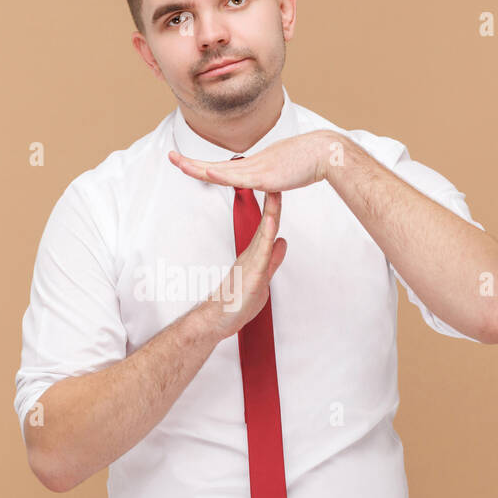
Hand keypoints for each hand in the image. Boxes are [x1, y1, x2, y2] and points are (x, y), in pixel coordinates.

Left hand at [168, 130, 339, 191]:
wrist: (323, 152)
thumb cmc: (307, 162)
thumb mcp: (282, 171)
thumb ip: (271, 177)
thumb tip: (266, 182)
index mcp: (253, 164)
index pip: (221, 166)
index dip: (202, 165)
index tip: (185, 161)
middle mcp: (251, 164)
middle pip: (215, 165)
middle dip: (191, 163)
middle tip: (171, 157)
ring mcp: (258, 169)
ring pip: (222, 170)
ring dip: (200, 168)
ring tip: (180, 164)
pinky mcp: (266, 177)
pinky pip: (240, 178)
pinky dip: (222, 175)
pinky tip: (208, 173)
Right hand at [196, 190, 286, 341]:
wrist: (216, 319)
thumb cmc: (235, 302)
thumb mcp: (262, 278)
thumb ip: (272, 260)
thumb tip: (281, 243)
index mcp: (255, 254)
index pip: (268, 227)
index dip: (275, 208)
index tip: (279, 188)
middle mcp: (252, 254)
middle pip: (266, 223)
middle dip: (273, 201)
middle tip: (278, 178)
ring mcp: (251, 262)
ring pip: (264, 233)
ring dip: (271, 212)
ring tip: (275, 191)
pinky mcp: (252, 273)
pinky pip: (262, 252)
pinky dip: (267, 235)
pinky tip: (271, 223)